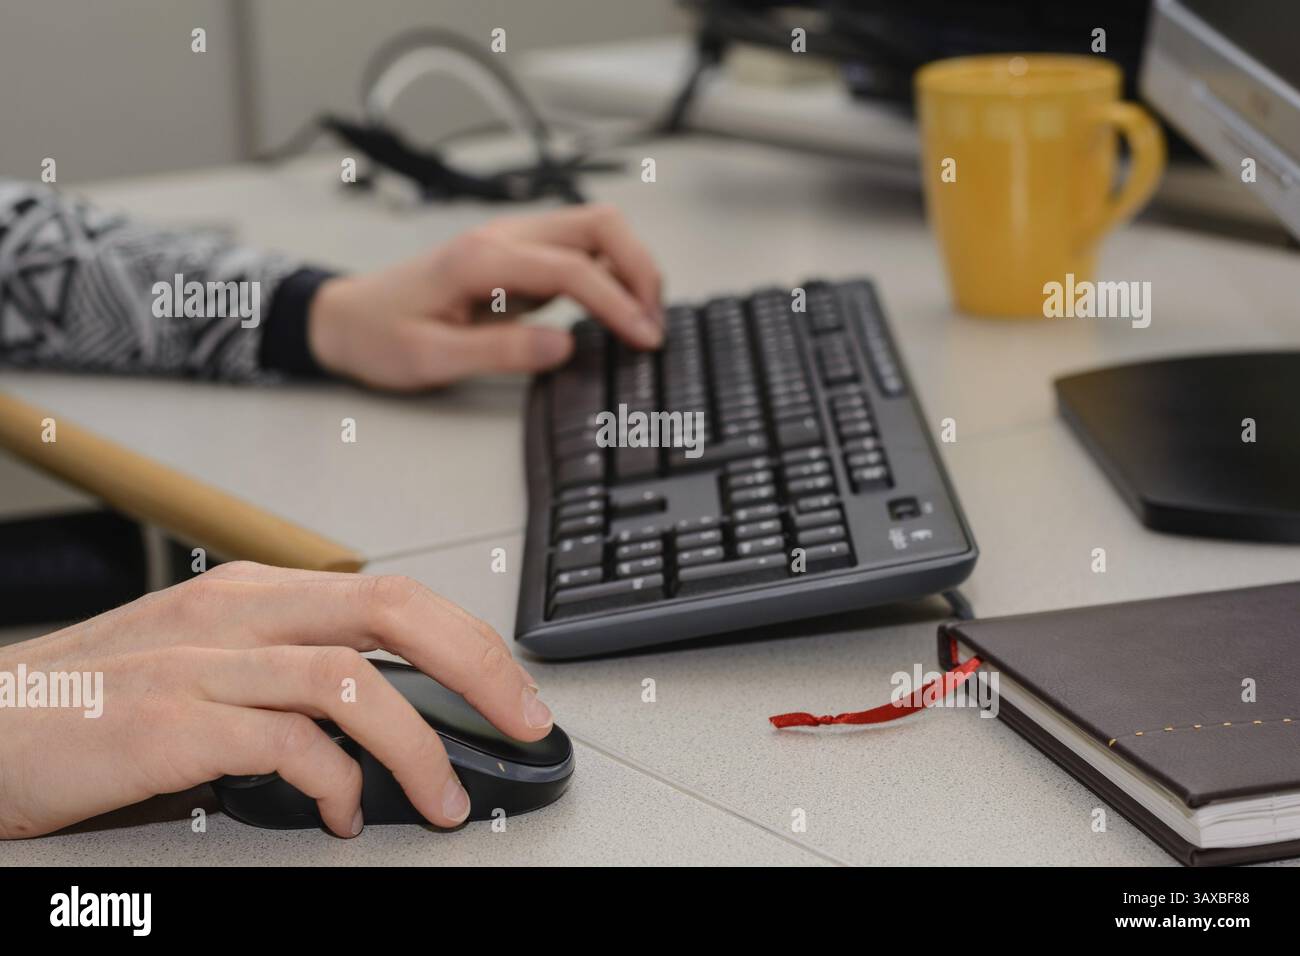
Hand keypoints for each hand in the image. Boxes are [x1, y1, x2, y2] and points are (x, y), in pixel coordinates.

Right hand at [0, 562, 551, 838]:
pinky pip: (285, 744)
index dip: (471, 641)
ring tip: (441, 799)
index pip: (395, 595)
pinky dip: (334, 785)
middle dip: (479, 670)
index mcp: (255, 592)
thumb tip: (390, 710)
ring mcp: (200, 661)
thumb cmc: (95, 700)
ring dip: (417, 748)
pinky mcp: (168, 721)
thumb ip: (293, 669)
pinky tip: (341, 816)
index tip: (517, 692)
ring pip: (351, 681)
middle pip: (394, 613)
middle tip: (524, 723)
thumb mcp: (210, 660)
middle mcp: (236, 610)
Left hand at [307, 204, 663, 389]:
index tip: (645, 339)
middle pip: (599, 224)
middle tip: (653, 323)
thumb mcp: (431, 358)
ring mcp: (511, 242)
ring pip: (594, 229)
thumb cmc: (380, 338)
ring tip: (642, 319)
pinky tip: (615, 310)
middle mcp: (502, 237)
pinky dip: (610, 273)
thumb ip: (501, 351)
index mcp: (481, 259)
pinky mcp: (516, 257)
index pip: (573, 268)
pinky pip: (578, 250)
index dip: (618, 303)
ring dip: (629, 266)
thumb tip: (564, 346)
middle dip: (640, 268)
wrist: (346, 320)